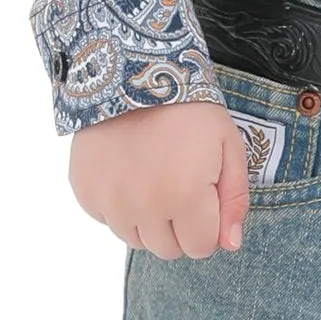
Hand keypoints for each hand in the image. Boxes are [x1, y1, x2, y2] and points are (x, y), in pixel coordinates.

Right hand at [69, 98, 250, 259]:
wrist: (133, 71)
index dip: (208, 223)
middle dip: (180, 225)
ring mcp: (110, 202)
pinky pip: (108, 220)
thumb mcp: (227, 142)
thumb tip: (230, 245)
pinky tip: (130, 170)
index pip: (200, 247)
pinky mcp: (85, 192)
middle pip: (168, 249)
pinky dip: (120, 205)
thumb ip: (234, 198)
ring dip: (149, 219)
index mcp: (184, 196)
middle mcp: (144, 208)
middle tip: (179, 182)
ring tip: (154, 176)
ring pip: (136, 240)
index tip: (204, 194)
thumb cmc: (188, 106)